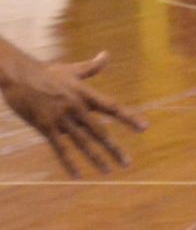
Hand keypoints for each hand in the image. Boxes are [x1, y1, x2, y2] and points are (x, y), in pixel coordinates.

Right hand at [1, 49, 147, 177]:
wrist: (17, 75)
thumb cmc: (45, 72)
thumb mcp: (71, 69)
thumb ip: (92, 67)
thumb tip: (106, 54)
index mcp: (85, 94)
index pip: (112, 107)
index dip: (129, 118)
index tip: (144, 128)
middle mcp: (76, 107)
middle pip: (100, 131)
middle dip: (114, 149)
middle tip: (127, 163)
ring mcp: (61, 118)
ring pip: (83, 143)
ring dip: (96, 158)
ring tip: (108, 171)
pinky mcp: (46, 127)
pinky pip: (60, 149)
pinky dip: (69, 163)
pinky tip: (78, 175)